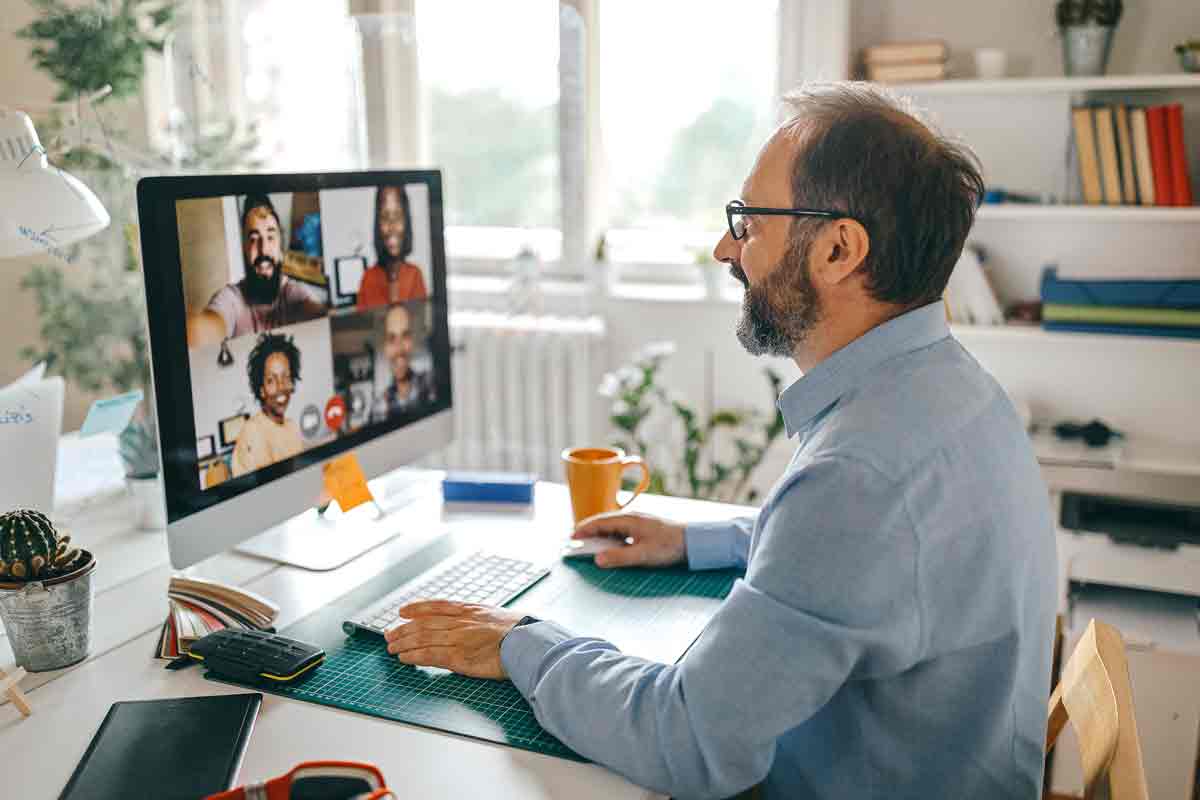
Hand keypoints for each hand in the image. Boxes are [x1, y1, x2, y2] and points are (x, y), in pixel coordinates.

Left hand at [385, 600, 524, 679]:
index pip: (436, 606)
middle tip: (389, 633)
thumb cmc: (519, 631)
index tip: (402, 611)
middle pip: (423, 623)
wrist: (527, 642)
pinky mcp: (459, 658)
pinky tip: (404, 658)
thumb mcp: (495, 615)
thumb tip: (469, 620)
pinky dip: (414, 657)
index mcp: (469, 609)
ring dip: (403, 643)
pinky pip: (430, 656)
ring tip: (391, 647)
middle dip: (403, 628)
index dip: (417, 608)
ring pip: (422, 638)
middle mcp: (460, 622)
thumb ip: (478, 617)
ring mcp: (458, 639)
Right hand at [571, 511, 686, 568]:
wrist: (693, 541)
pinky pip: (622, 529)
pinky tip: (612, 544)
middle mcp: (631, 518)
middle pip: (604, 522)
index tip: (572, 537)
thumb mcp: (643, 555)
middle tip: (576, 540)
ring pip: (613, 525)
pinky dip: (611, 536)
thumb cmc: (670, 545)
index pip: (600, 522)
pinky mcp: (644, 527)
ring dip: (600, 533)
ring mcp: (638, 522)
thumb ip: (619, 557)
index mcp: (628, 520)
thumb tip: (597, 559)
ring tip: (590, 543)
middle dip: (589, 530)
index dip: (584, 529)